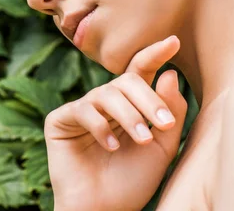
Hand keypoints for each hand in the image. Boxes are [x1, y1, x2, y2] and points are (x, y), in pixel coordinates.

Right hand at [44, 35, 186, 210]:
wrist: (106, 210)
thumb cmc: (133, 181)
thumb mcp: (162, 146)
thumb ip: (169, 112)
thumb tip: (168, 74)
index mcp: (129, 105)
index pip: (140, 72)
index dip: (154, 54)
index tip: (173, 41)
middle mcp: (105, 103)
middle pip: (127, 80)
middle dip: (148, 99)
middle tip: (164, 124)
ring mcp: (82, 110)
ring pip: (107, 93)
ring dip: (129, 115)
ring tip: (142, 140)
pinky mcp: (60, 121)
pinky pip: (82, 110)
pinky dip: (100, 126)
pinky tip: (111, 146)